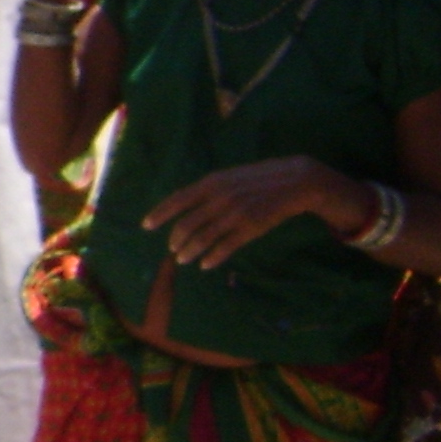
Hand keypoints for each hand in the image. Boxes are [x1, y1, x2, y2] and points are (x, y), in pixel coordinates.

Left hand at [144, 158, 335, 271]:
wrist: (294, 181)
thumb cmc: (258, 179)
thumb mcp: (228, 177)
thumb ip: (207, 189)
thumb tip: (184, 202)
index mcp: (212, 182)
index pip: (177, 200)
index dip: (159, 214)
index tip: (146, 226)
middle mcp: (219, 198)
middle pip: (186, 225)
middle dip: (175, 240)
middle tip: (172, 248)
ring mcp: (234, 214)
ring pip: (202, 240)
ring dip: (189, 252)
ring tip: (183, 259)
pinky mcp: (250, 229)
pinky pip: (224, 248)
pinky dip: (211, 259)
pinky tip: (205, 264)